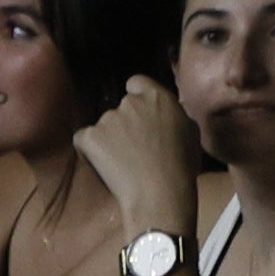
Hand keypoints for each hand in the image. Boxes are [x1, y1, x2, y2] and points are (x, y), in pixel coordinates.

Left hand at [78, 75, 199, 233]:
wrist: (160, 193)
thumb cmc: (182, 167)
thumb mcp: (191, 133)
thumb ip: (174, 116)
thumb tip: (167, 113)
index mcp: (158, 97)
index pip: (137, 83)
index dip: (137, 97)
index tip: (140, 116)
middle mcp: (130, 102)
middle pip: (120, 107)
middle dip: (124, 123)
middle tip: (134, 147)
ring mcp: (108, 119)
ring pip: (104, 125)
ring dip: (109, 139)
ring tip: (122, 163)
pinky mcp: (90, 136)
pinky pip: (84, 140)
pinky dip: (90, 151)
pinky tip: (104, 166)